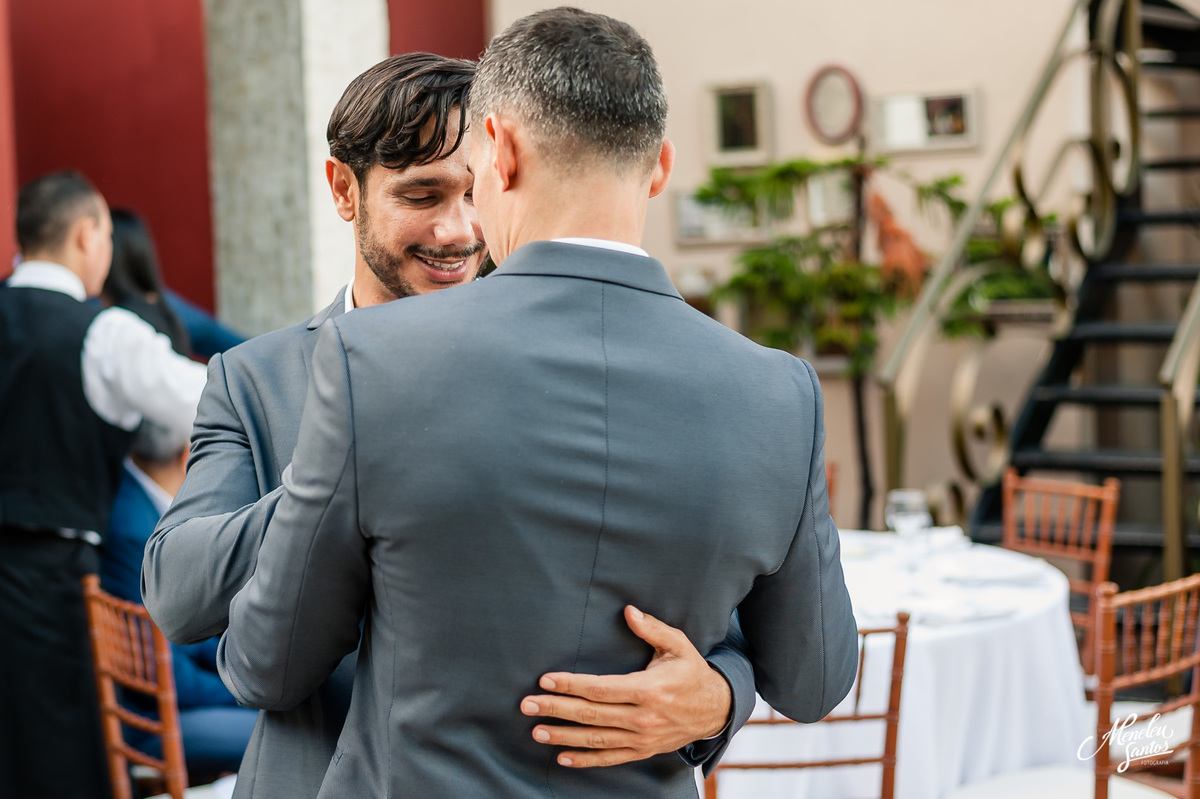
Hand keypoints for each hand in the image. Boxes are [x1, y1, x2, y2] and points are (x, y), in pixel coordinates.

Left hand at [520, 605, 732, 767]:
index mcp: (648, 689)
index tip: (546, 680)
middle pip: (591, 715)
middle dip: (556, 709)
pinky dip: (585, 760)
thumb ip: (652, 629)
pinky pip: (610, 758)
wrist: (716, 709)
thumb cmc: (692, 672)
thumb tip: (629, 611)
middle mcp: (643, 717)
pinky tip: (562, 757)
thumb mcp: (678, 645)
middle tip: (527, 705)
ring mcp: (642, 738)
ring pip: (596, 739)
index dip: (571, 685)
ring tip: (536, 731)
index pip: (600, 688)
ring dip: (563, 736)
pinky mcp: (643, 751)